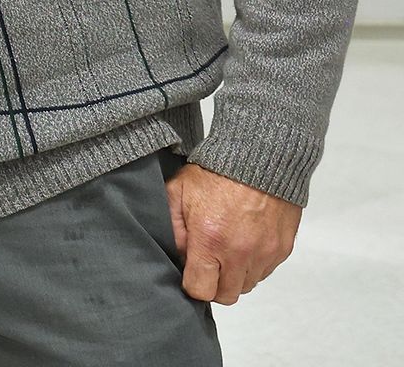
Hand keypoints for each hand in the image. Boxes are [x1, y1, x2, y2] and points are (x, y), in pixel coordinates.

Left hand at [166, 162, 301, 303]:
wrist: (259, 158)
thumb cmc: (216, 173)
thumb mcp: (178, 192)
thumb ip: (172, 228)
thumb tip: (176, 255)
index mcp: (210, 240)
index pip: (201, 290)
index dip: (192, 283)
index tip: (190, 270)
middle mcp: (240, 253)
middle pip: (225, 295)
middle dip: (213, 284)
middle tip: (207, 263)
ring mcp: (265, 253)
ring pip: (246, 285)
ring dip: (234, 275)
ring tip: (226, 249)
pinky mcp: (282, 249)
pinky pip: (265, 271)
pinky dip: (253, 264)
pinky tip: (244, 242)